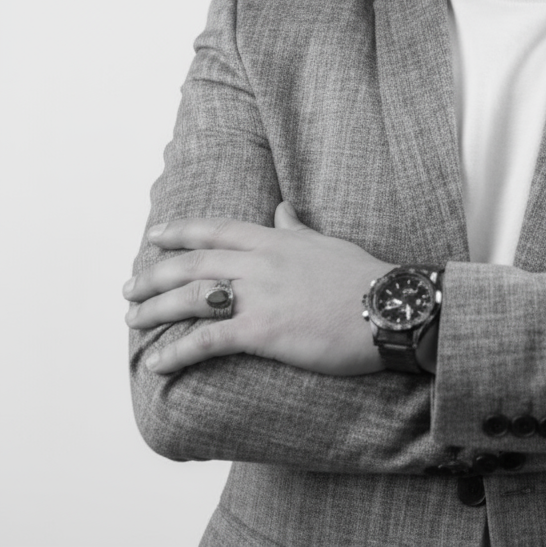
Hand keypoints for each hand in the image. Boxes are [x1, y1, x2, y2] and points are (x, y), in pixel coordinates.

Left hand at [124, 202, 391, 375]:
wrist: (390, 306)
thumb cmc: (363, 277)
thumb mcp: (327, 243)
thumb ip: (296, 228)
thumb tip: (281, 208)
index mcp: (276, 240)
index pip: (217, 229)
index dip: (181, 231)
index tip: (154, 234)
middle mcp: (261, 262)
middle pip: (194, 262)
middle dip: (155, 274)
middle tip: (129, 288)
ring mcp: (260, 295)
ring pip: (192, 297)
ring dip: (156, 309)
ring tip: (132, 322)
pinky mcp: (264, 330)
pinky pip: (209, 340)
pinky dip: (178, 351)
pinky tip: (158, 363)